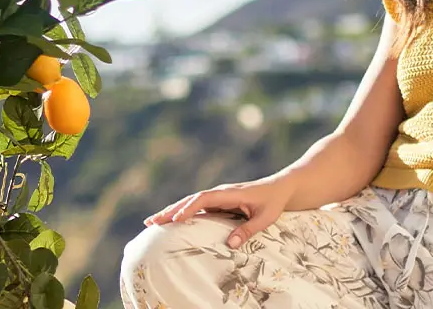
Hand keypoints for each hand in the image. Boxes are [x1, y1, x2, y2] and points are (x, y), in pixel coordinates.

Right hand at [144, 177, 293, 248]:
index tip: (175, 219)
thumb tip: (230, 244)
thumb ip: (248, 230)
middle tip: (151, 222)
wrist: (281, 187)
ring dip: (172, 211)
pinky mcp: (219, 202)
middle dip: (171, 210)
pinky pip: (196, 207)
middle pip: (191, 200)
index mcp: (230, 193)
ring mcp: (218, 196)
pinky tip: (170, 221)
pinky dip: (182, 212)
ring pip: (190, 202)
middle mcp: (220, 193)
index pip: (204, 199)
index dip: (188, 208)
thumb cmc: (274, 202)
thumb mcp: (265, 218)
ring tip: (152, 221)